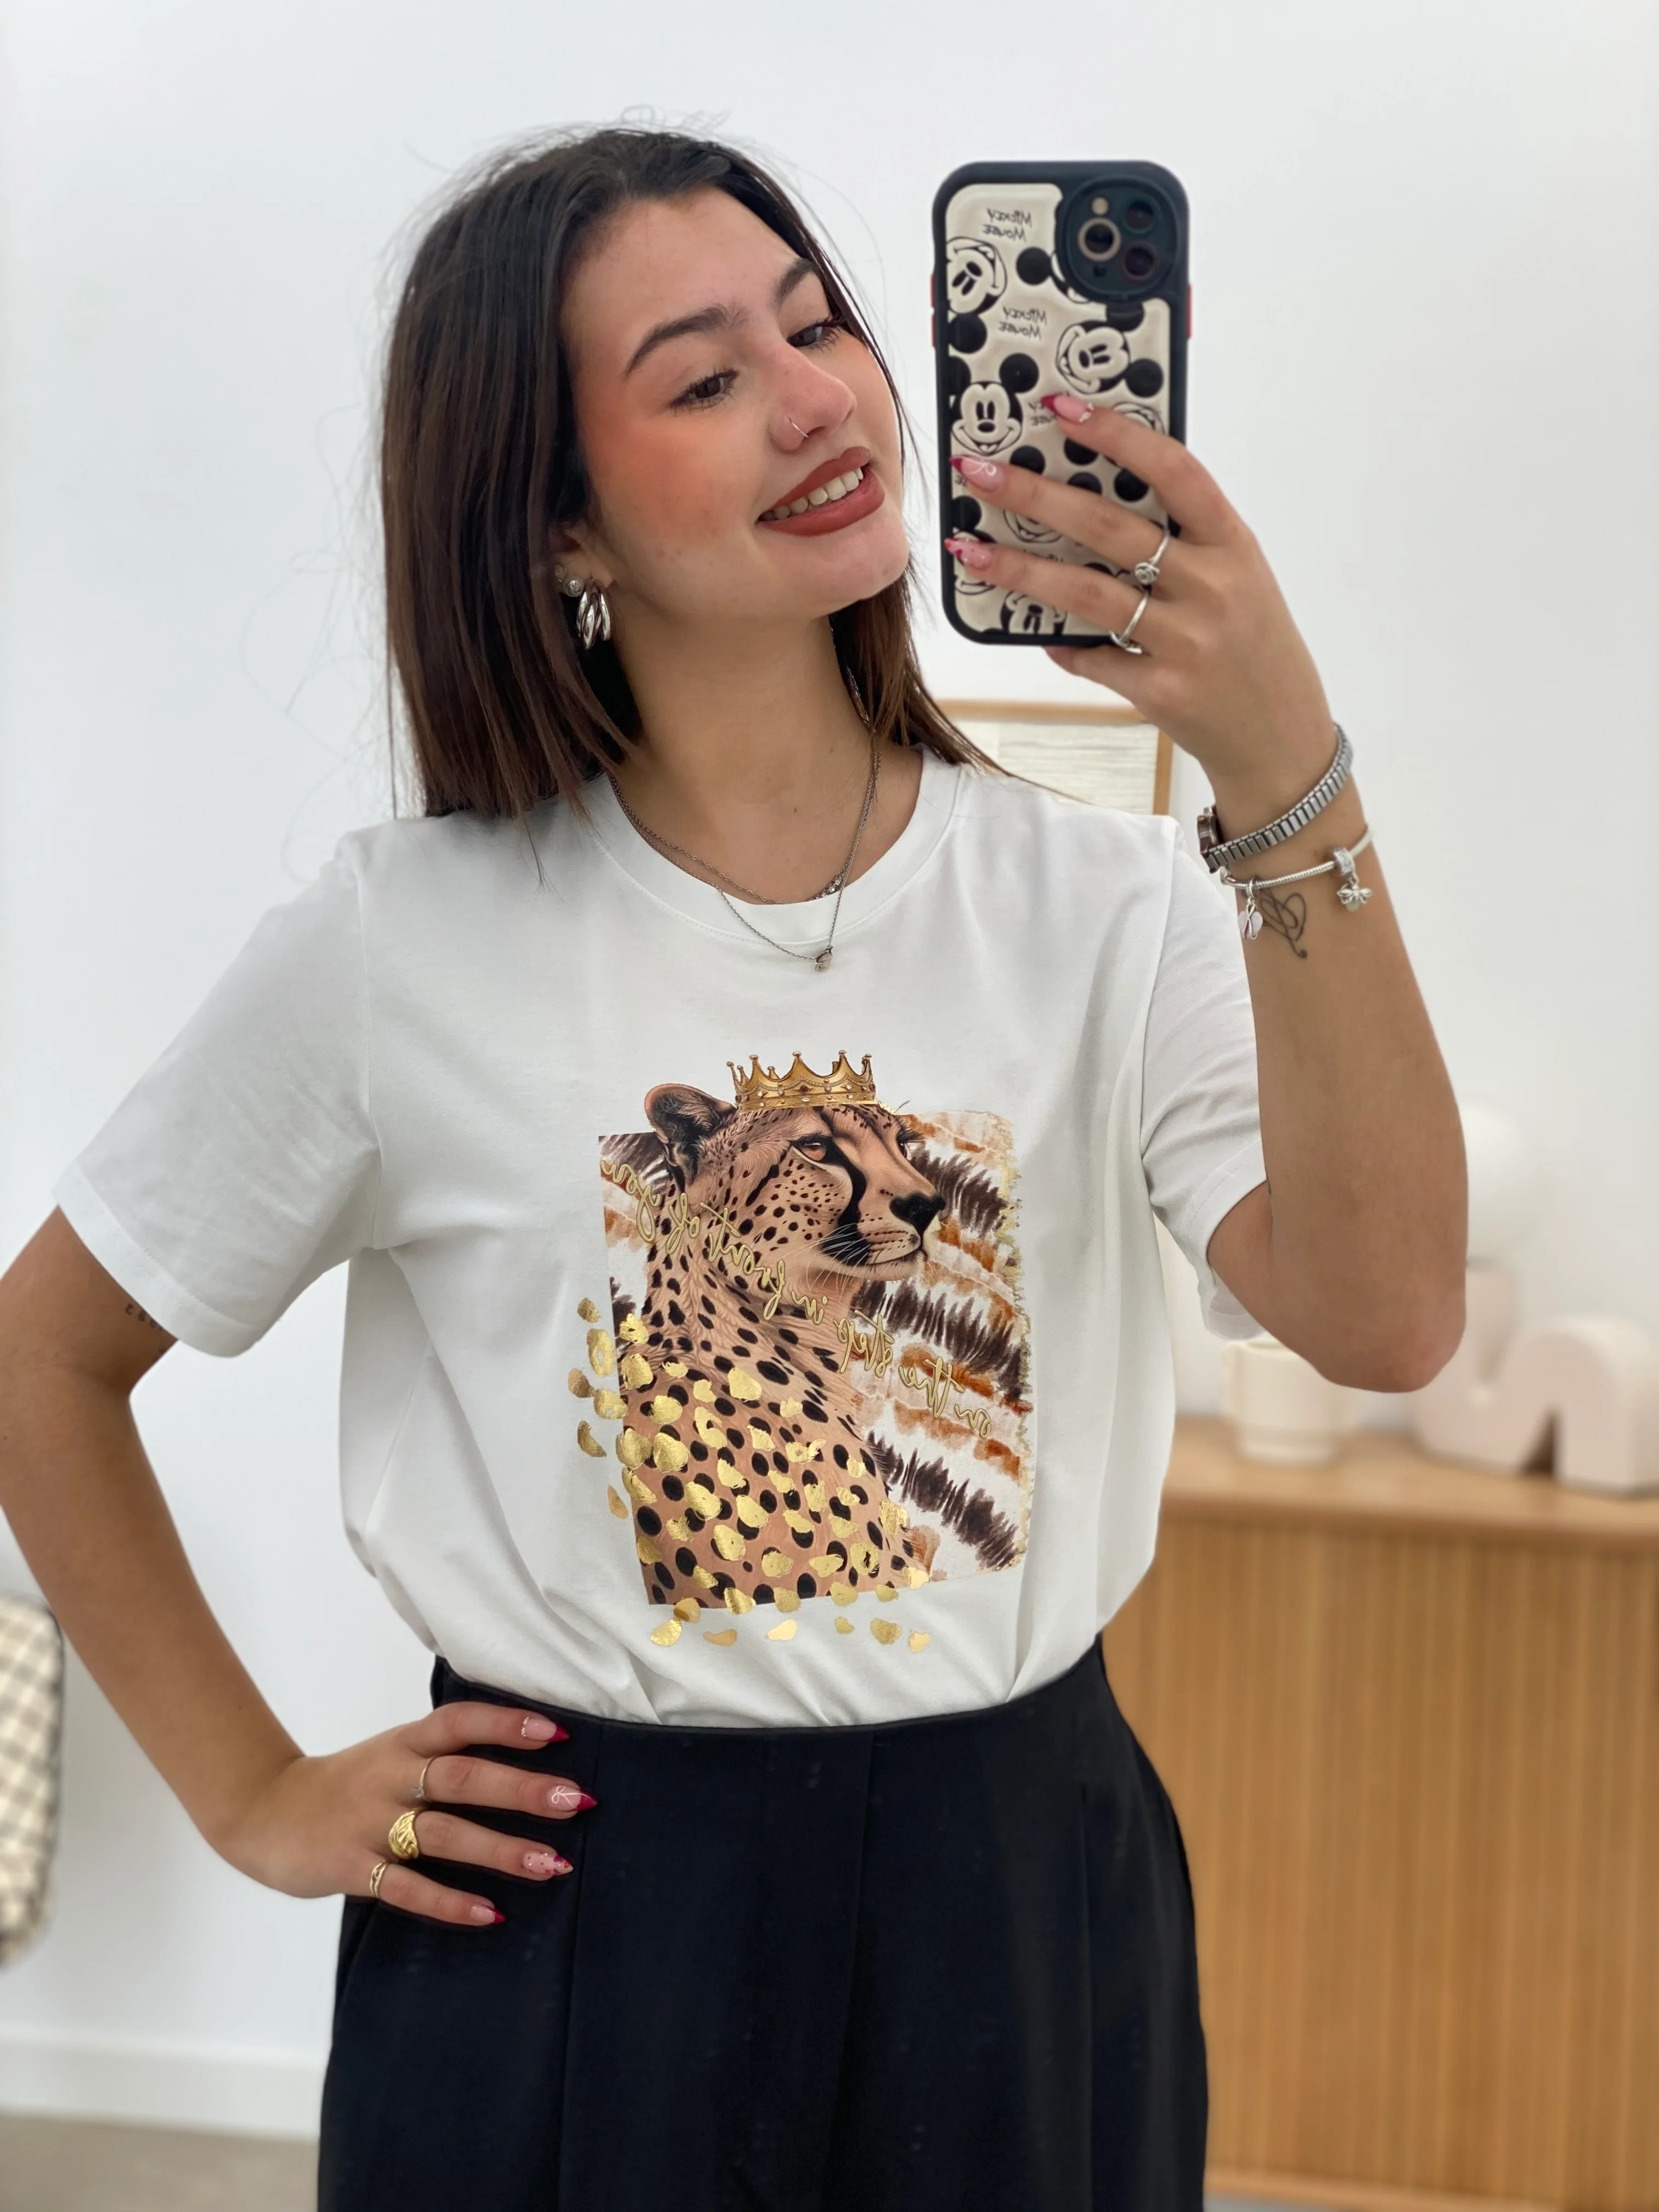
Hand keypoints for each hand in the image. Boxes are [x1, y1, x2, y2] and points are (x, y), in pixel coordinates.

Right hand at [214, 1701, 592, 1928]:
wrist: (262, 1812)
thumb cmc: (345, 1786)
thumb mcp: (390, 1754)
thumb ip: (441, 1755)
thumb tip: (520, 1759)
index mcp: (402, 1743)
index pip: (459, 1723)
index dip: (507, 1724)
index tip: (559, 1734)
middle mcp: (391, 1777)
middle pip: (462, 1777)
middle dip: (522, 1789)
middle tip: (575, 1801)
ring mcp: (370, 1824)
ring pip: (444, 1834)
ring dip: (502, 1849)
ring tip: (552, 1865)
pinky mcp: (351, 1868)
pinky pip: (407, 1887)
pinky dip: (449, 1901)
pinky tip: (489, 1913)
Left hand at [946, 401, 1334, 826]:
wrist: (1282, 735)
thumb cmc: (1254, 645)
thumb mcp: (1240, 576)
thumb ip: (1185, 540)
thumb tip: (1095, 501)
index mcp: (1233, 543)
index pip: (1173, 470)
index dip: (1116, 434)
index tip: (1061, 408)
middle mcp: (1212, 586)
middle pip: (1110, 528)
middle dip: (1036, 495)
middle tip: (980, 474)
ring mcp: (1187, 641)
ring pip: (1087, 593)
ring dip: (1022, 569)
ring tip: (973, 549)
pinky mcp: (1163, 691)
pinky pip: (1093, 658)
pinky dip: (1060, 645)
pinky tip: (1033, 633)